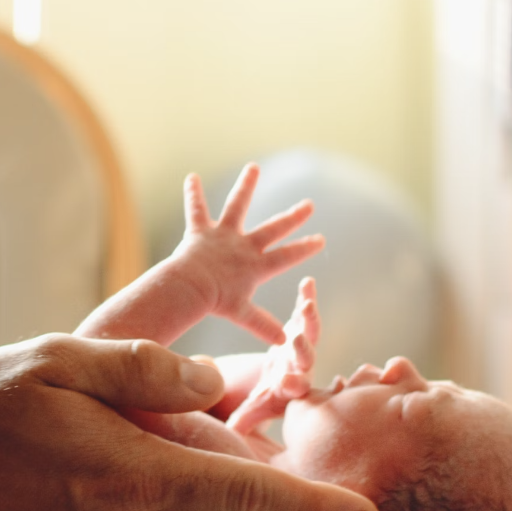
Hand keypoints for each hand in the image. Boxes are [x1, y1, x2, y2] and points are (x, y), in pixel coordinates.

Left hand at [170, 165, 325, 344]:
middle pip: (273, 229)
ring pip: (238, 206)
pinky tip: (191, 177)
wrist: (191, 288)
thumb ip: (262, 325)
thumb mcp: (242, 315)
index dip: (304, 248)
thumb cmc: (216, 302)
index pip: (286, 256)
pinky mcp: (202, 231)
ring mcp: (224, 236)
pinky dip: (192, 194)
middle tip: (309, 205)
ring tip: (253, 168)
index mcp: (256, 266)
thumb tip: (283, 343)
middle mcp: (244, 246)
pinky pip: (196, 209)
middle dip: (292, 217)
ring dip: (246, 186)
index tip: (320, 240)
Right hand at [227, 277, 320, 433]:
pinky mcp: (299, 329)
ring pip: (309, 333)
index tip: (288, 384)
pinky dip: (306, 298)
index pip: (293, 389)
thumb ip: (243, 422)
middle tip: (296, 341)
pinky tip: (307, 282)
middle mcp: (301, 368)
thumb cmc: (265, 399)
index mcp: (290, 389)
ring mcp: (302, 347)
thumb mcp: (251, 412)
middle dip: (301, 349)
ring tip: (307, 304)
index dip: (292, 386)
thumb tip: (231, 434)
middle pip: (305, 359)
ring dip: (308, 319)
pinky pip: (304, 313)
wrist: (279, 383)